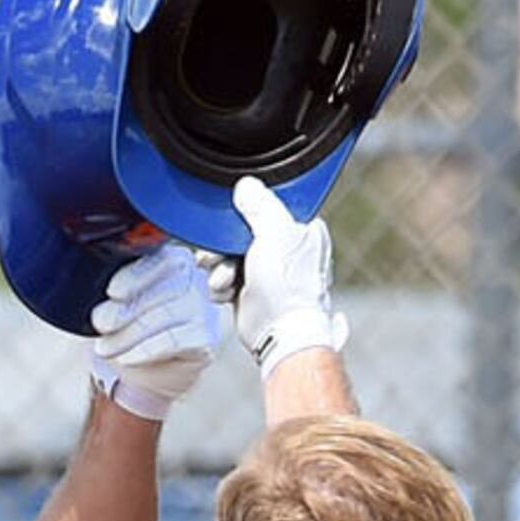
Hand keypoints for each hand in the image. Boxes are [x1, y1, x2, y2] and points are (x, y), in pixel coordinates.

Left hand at [86, 243, 225, 421]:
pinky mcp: (207, 339)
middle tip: (100, 324)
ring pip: (166, 316)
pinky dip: (146, 350)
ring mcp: (204, 309)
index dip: (136, 275)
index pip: (161, 258)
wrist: (146, 373)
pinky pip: (175, 341)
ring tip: (105, 348)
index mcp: (173, 259)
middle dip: (127, 309)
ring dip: (130, 334)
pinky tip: (127, 358)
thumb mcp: (117, 303)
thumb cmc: (131, 330)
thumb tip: (94, 290)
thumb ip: (113, 290)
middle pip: (165, 288)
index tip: (112, 292)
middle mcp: (195, 280)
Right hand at [221, 174, 346, 372]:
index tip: (232, 219)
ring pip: (229, 255)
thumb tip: (247, 185)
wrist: (280, 335)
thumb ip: (260, 204)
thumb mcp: (275, 232)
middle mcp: (288, 249)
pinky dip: (222, 286)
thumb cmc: (288, 287)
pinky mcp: (253, 293)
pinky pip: (227, 278)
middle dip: (222, 244)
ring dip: (219, 267)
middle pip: (241, 231)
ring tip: (225, 279)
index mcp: (303, 229)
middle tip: (216, 253)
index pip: (269, 206)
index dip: (246, 211)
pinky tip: (227, 292)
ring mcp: (270, 272)